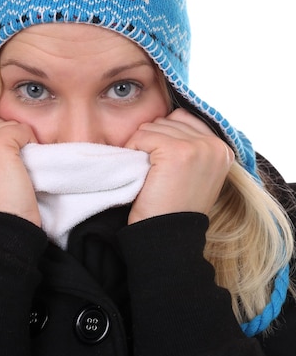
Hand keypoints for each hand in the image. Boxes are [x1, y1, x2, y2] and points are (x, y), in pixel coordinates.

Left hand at [125, 109, 234, 223]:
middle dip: (152, 143)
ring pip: (153, 127)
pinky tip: (141, 173)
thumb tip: (166, 117)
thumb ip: (190, 145)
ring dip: (142, 147)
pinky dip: (133, 151)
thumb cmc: (173, 207)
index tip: (162, 165)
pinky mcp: (176, 151)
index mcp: (222, 148)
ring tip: (149, 174)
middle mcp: (215, 145)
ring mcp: (197, 147)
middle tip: (154, 172)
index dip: (163, 137)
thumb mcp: (194, 173)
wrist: (167, 237)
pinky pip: (142, 136)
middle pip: (166, 121)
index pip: (182, 118)